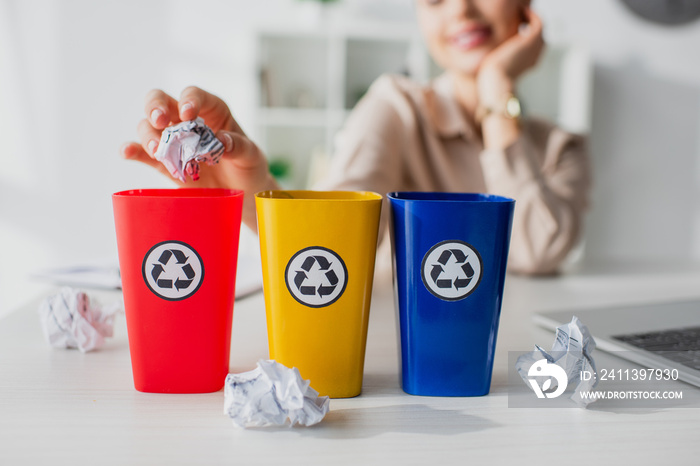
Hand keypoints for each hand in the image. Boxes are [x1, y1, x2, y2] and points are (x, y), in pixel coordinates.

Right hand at [120, 86, 278, 228]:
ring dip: (148, 135)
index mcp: (211, 110)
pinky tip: (126, 152)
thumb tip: (223, 142)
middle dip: (155, 107)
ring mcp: (174, 140)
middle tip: (159, 121)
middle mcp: (187, 120)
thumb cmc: (248, 166)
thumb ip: (239, 146)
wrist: (242, 193)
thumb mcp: (251, 156)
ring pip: (149, 127)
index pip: (194, 94)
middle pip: (161, 102)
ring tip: (156, 150)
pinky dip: (133, 151)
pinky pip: (144, 153)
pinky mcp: (165, 162)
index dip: (188, 100)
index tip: (188, 114)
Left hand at [477, 7, 544, 102]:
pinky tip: (521, 11)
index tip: (514, 27)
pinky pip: (539, 22)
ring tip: (520, 11)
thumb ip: (497, 62)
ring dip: (530, 17)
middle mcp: (535, 56)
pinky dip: (532, 15)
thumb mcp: (493, 69)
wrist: (497, 83)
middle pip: (537, 36)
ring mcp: (536, 49)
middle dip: (529, 25)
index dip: (524, 35)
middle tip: (518, 16)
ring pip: (539, 28)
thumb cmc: (491, 81)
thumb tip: (490, 59)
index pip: (531, 46)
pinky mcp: (533, 41)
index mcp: (528, 64)